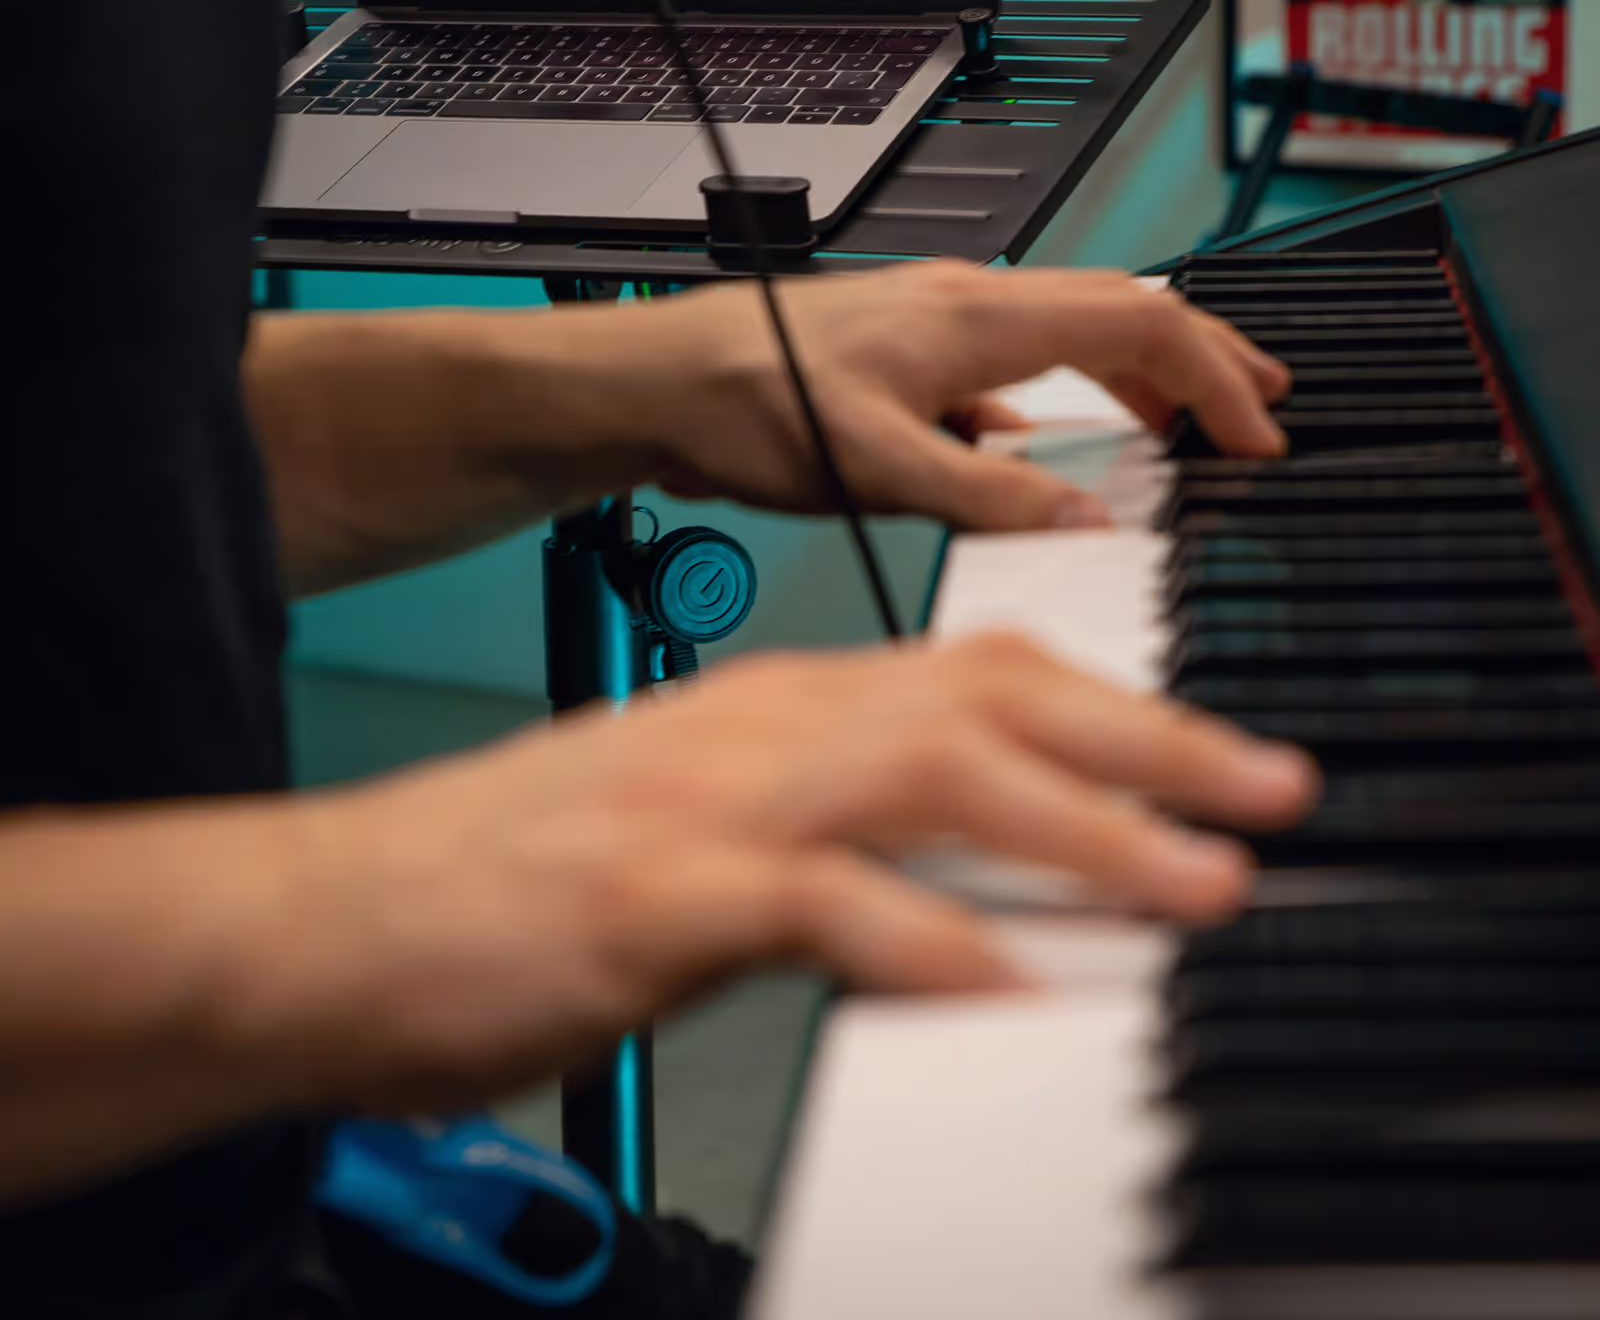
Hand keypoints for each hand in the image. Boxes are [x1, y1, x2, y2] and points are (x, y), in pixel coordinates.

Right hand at [241, 634, 1314, 1111]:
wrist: (334, 912)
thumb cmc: (508, 873)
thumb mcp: (695, 821)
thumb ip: (825, 828)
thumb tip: (950, 873)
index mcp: (771, 707)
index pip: (972, 673)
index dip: (1110, 705)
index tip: (1206, 753)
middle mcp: (755, 729)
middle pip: (984, 699)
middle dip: (1144, 741)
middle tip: (1261, 791)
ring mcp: (705, 804)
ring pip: (930, 776)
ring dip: (1077, 828)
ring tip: (1189, 883)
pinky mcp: (650, 896)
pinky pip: (820, 906)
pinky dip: (928, 940)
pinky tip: (1009, 986)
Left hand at [624, 262, 1289, 530]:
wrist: (657, 384)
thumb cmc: (743, 399)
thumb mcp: (874, 462)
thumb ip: (986, 495)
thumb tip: (1087, 518)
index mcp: (979, 318)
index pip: (1142, 323)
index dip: (1216, 375)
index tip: (1257, 434)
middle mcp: (967, 308)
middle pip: (1120, 314)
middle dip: (1199, 358)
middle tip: (1256, 404)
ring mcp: (936, 332)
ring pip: (1069, 338)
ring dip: (1135, 378)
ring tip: (1180, 421)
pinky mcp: (903, 364)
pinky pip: (1009, 374)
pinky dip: (1058, 407)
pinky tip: (1048, 450)